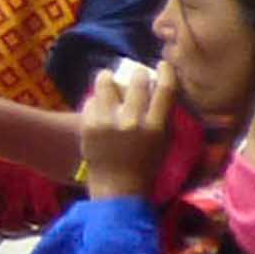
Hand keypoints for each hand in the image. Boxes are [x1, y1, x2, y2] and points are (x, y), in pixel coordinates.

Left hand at [76, 59, 178, 201]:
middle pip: (136, 81)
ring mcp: (108, 121)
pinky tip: (101, 107)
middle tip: (136, 75)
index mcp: (157, 127)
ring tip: (109, 79)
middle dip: (138, 74)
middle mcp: (133, 121)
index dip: (165, 72)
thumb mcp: (164, 143)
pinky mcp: (88, 124)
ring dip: (109, 78)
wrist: (118, 188)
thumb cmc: (146, 165)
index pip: (166, 90)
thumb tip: (160, 87)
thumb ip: (163, 116)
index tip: (162, 65)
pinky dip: (97, 101)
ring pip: (106, 82)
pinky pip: (92, 100)